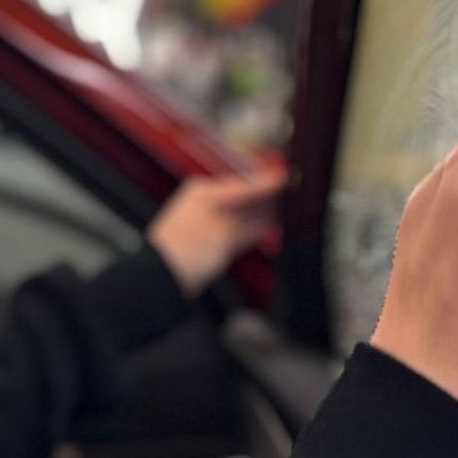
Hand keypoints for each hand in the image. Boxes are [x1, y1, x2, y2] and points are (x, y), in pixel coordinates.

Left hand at [148, 166, 285, 298]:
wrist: (160, 279)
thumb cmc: (184, 252)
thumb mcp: (224, 233)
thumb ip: (250, 221)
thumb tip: (270, 212)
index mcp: (205, 192)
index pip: (246, 185)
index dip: (270, 183)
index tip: (290, 178)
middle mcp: (207, 204)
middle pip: (247, 197)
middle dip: (270, 196)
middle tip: (296, 192)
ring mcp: (210, 223)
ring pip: (245, 214)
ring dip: (265, 212)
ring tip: (290, 208)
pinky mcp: (214, 241)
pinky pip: (241, 230)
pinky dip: (256, 228)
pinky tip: (271, 226)